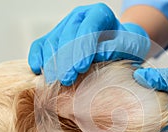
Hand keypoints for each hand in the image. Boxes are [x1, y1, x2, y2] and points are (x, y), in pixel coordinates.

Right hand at [28, 3, 149, 84]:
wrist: (120, 43)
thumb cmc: (126, 45)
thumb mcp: (130, 46)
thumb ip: (116, 48)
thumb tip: (98, 54)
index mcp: (99, 13)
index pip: (87, 29)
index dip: (82, 49)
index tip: (80, 69)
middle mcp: (80, 16)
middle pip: (67, 36)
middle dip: (65, 60)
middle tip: (66, 80)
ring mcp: (65, 24)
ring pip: (52, 41)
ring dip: (51, 63)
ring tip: (53, 82)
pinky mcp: (55, 36)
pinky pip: (41, 44)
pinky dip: (37, 56)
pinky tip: (37, 70)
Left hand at [134, 41, 167, 131]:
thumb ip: (161, 78)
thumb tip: (138, 79)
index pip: (156, 124)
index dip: (138, 111)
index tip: (123, 101)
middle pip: (159, 120)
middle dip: (144, 105)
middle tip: (126, 92)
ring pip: (166, 113)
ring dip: (154, 100)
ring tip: (136, 89)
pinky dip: (165, 98)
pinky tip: (154, 87)